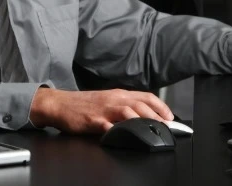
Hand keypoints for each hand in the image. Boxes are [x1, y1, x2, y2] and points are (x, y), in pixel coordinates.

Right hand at [29, 87, 173, 133]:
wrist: (61, 104)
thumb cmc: (85, 104)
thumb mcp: (108, 100)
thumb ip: (125, 105)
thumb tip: (144, 115)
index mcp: (120, 94)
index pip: (146, 97)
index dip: (161, 107)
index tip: (170, 117)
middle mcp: (115, 99)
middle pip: (141, 105)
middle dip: (156, 117)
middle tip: (166, 128)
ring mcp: (104, 109)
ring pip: (128, 113)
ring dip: (142, 122)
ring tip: (152, 131)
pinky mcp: (93, 121)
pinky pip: (108, 126)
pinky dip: (118, 131)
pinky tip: (124, 136)